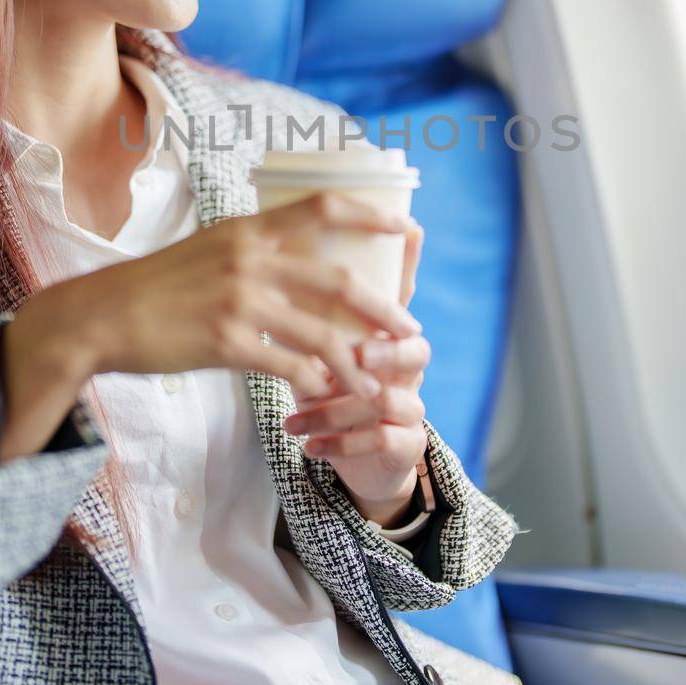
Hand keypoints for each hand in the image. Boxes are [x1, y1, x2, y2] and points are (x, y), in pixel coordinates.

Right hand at [15, 193, 421, 406]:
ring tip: (375, 381)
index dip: (370, 215)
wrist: (102, 316)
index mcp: (247, 229)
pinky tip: (323, 395)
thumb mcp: (208, 248)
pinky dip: (313, 384)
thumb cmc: (155, 285)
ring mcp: (239, 301)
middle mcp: (249, 259)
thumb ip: (252, 249)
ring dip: (356, 364)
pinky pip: (289, 367)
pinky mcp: (226, 343)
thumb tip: (294, 254)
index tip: (405, 227)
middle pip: (338, 281)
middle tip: (407, 327)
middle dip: (382, 308)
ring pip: (321, 335)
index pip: (322, 207)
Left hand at [283, 220, 429, 511]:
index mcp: (385, 331)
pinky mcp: (407, 442)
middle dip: (379, 350)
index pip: (404, 295)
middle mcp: (407, 364)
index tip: (403, 234)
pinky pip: (384, 440)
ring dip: (337, 409)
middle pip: (414, 348)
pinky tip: (309, 449)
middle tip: (349, 354)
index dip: (409, 266)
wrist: (346, 450)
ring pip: (388, 399)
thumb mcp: (310, 343)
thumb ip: (303, 304)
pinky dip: (342, 444)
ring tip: (292, 422)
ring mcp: (412, 403)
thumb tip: (271, 251)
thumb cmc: (322, 384)